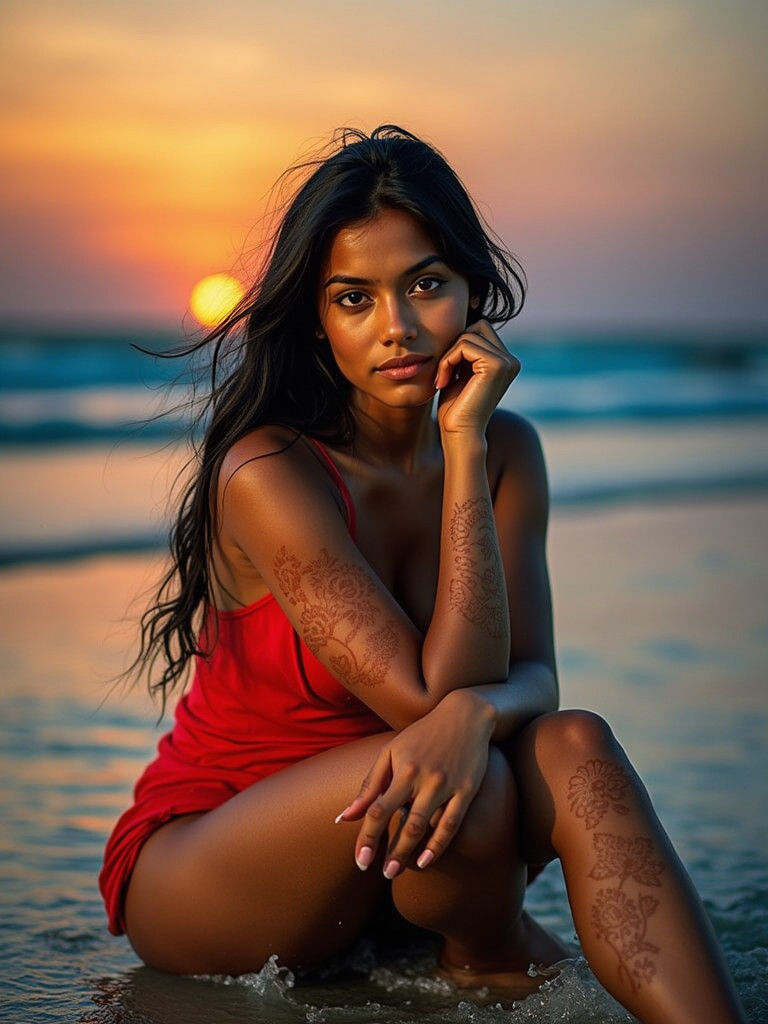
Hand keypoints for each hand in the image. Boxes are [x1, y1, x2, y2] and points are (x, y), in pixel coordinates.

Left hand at [335, 690, 495, 877]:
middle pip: (402, 822)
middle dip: (390, 851)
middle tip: (380, 874)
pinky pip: (451, 823)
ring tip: (396, 872)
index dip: (367, 837)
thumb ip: (369, 785)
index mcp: (403, 768)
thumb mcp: (391, 752)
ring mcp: (446, 785)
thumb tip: (345, 817)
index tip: (360, 861)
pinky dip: (438, 845)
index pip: (378, 809)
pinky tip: (426, 861)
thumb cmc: (422, 735)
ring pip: (425, 826)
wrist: (465, 716)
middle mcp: (424, 778)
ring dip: (409, 852)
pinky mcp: (466, 790)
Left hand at [435, 319, 520, 436]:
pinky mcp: (497, 365)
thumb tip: (461, 322)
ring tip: (443, 379)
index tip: (448, 371)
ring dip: (448, 356)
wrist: (459, 434)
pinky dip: (447, 360)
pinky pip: (463, 345)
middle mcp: (511, 360)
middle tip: (445, 372)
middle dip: (455, 345)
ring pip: (467, 335)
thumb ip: (464, 350)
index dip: (458, 345)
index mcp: (505, 362)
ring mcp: (507, 362)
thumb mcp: (460, 372)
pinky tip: (443, 381)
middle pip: (476, 326)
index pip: (478, 330)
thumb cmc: (455, 407)